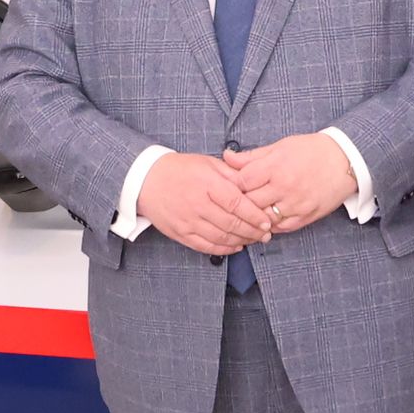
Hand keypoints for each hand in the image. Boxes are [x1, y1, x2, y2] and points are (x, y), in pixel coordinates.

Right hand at [135, 153, 274, 258]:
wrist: (145, 180)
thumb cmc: (180, 169)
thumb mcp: (208, 163)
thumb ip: (231, 174)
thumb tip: (253, 185)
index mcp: (207, 184)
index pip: (237, 204)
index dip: (255, 216)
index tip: (267, 222)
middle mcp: (198, 205)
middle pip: (232, 224)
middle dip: (253, 232)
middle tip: (266, 234)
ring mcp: (188, 221)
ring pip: (221, 238)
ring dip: (241, 241)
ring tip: (254, 240)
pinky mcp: (180, 233)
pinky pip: (206, 246)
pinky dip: (224, 249)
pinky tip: (235, 246)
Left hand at [222, 131, 356, 234]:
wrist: (345, 160)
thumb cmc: (310, 150)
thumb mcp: (279, 147)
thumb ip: (252, 156)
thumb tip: (226, 157)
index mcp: (275, 166)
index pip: (242, 181)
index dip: (232, 184)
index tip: (229, 186)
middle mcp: (285, 187)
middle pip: (250, 203)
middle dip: (239, 203)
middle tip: (233, 203)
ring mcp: (296, 204)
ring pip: (263, 219)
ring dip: (254, 217)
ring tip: (248, 214)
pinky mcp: (306, 217)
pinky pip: (281, 228)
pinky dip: (271, 225)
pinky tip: (266, 219)